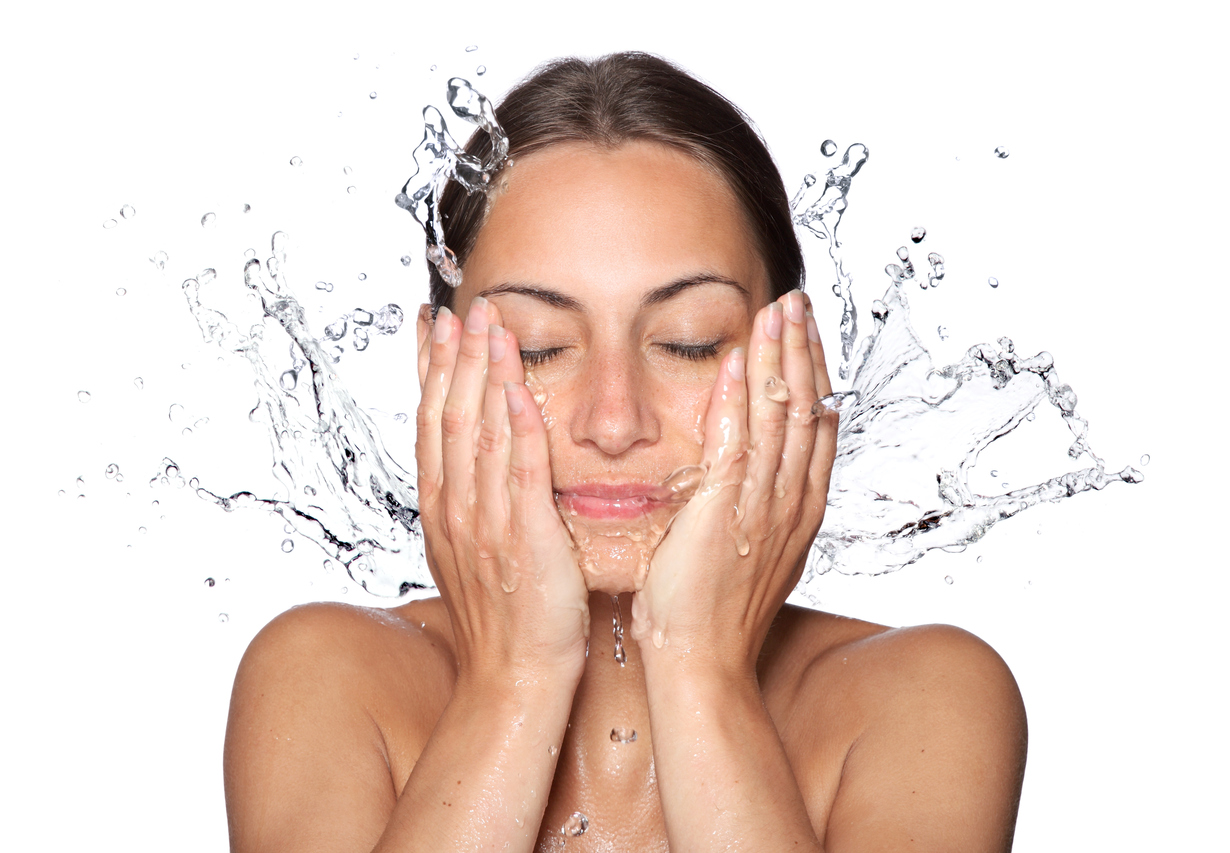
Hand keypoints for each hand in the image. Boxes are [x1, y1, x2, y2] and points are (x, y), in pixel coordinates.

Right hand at [415, 298, 589, 683]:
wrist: (513, 678)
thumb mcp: (474, 553)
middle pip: (449, 418)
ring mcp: (486, 522)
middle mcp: (456, 509)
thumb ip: (473, 504)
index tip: (432, 328)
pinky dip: (520, 427)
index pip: (431, 424)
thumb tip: (475, 465)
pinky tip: (521, 388)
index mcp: (443, 510)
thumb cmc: (504, 621)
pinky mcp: (526, 537)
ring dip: (484, 375)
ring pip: (480, 433)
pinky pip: (522, 472)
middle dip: (454, 358)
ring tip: (490, 325)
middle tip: (462, 309)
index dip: (430, 371)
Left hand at [629, 289, 836, 671]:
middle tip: (797, 303)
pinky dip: (741, 399)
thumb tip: (751, 476)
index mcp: (798, 510)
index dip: (814, 374)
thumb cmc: (712, 613)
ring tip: (777, 311)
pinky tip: (740, 360)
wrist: (702, 663)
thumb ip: (756, 507)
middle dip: (804, 351)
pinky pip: (738, 444)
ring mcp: (764, 508)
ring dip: (780, 359)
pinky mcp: (726, 513)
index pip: (816, 426)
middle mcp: (791, 503)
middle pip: (808, 410)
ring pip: (782, 418)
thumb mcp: (749, 551)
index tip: (806, 333)